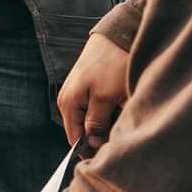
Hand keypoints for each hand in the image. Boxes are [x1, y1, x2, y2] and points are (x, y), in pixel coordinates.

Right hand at [57, 31, 129, 154]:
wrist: (117, 35)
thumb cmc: (111, 64)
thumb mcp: (105, 97)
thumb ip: (96, 123)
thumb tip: (92, 144)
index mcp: (68, 104)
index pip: (75, 140)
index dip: (92, 151)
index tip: (112, 156)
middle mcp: (68, 99)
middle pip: (83, 131)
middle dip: (100, 138)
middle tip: (122, 139)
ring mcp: (77, 92)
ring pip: (91, 120)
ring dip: (106, 125)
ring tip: (123, 121)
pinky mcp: (88, 87)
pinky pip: (95, 109)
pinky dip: (108, 113)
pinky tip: (120, 109)